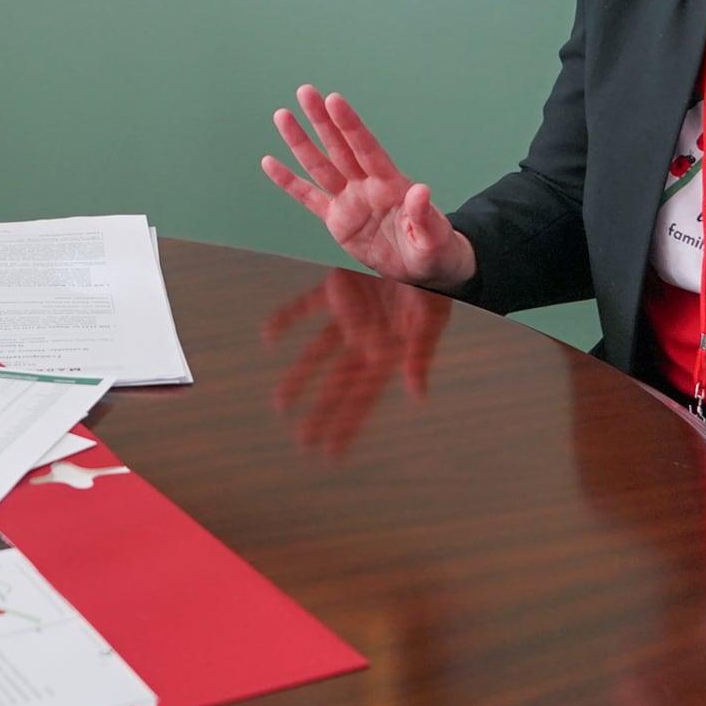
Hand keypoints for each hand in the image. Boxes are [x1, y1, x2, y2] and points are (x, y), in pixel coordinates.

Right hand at [262, 86, 476, 290]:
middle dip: (321, 120)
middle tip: (306, 92)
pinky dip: (289, 182)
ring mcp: (349, 200)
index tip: (334, 100)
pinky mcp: (337, 220)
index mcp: (391, 184)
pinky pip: (308, 198)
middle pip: (339, 147)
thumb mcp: (434, 236)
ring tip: (282, 116)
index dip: (350, 125)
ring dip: (300, 142)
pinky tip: (270, 163)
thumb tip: (421, 191)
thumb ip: (424, 215)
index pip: (366, 148)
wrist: (423, 266)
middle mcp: (366, 185)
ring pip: (320, 166)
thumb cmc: (434, 247)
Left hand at [264, 271, 453, 456]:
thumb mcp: (430, 321)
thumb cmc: (437, 288)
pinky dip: (289, 317)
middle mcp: (367, 340)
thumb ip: (420, 356)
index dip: (347, 425)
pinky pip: (309, 306)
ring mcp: (352, 315)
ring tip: (281, 402)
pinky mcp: (340, 287)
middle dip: (322, 412)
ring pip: (320, 352)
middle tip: (303, 442)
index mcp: (388, 352)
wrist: (428, 251)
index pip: (362, 397)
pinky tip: (268, 333)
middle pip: (339, 384)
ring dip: (301, 375)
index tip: (332, 454)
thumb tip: (419, 396)